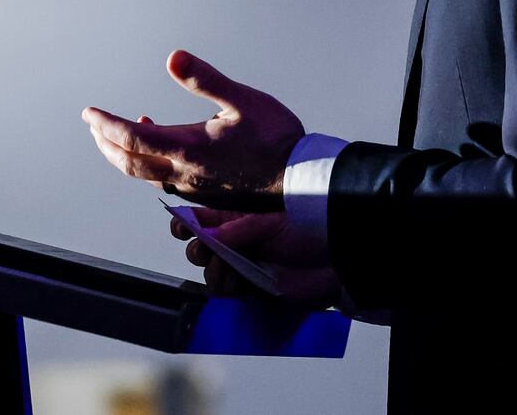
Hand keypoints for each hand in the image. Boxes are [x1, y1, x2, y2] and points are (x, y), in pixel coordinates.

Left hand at [81, 49, 303, 202]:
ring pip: (144, 175)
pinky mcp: (205, 194)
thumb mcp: (242, 99)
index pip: (131, 137)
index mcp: (187, 147)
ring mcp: (193, 187)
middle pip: (129, 163)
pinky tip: (160, 148)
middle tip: (93, 125)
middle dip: (105, 143)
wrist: (300, 179)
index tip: (88, 112)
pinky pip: (164, 181)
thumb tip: (173, 56)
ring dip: (123, 156)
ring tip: (115, 137)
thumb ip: (205, 79)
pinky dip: (148, 164)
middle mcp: (184, 172)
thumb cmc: (276, 138)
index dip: (105, 124)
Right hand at [171, 207, 339, 306]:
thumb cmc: (306, 227)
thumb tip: (209, 236)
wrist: (335, 255)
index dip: (186, 224)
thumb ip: (239, 229)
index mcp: (236, 219)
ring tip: (228, 268)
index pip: (201, 220)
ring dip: (213, 273)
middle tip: (206, 252)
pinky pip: (229, 296)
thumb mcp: (270, 221)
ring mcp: (244, 267)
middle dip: (198, 251)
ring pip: (211, 275)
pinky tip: (237, 283)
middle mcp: (236, 243)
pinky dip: (227, 291)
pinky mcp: (254, 290)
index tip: (180, 229)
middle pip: (200, 249)